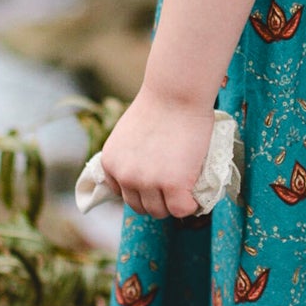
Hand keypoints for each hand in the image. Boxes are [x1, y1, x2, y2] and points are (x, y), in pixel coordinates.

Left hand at [98, 92, 215, 220]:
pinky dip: (190, 206)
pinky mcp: (173, 185)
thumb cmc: (160, 104)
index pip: (122, 193)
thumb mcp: (130, 134)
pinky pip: (181, 209)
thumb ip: (131, 156)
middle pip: (139, 207)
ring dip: (172, 204)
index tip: (155, 183)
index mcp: (110, 163)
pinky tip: (196, 195)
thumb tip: (146, 172)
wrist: (176, 93)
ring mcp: (148, 182)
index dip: (141, 190)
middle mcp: (125, 176)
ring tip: (186, 190)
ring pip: (159, 211)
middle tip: (174, 187)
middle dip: (156, 199)